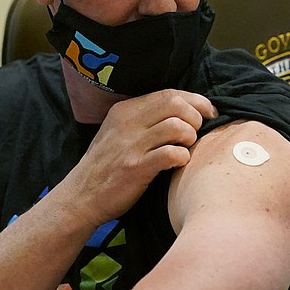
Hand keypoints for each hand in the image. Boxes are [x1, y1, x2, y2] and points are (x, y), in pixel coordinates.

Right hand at [73, 89, 217, 225]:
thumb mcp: (118, 132)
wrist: (81, 196)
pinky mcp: (135, 168)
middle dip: (195, 115)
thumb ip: (144, 118)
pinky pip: (170, 154)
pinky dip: (182, 156)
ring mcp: (130, 145)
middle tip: (198, 131)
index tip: (208, 111)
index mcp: (125, 110)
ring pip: (176, 126)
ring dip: (190, 136)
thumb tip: (183, 109)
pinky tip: (179, 162)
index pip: (168, 93)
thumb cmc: (106, 165)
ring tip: (187, 147)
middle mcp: (127, 123)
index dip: (195, 100)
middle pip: (175, 104)